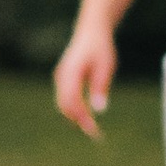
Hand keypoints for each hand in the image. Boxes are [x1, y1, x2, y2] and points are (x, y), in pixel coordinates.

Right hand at [53, 19, 115, 138]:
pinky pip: (65, 98)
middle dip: (78, 121)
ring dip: (75, 116)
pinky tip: (86, 116)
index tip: (94, 130)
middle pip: (65, 105)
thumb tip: (99, 110)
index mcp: (71, 72)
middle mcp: (62, 76)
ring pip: (63, 103)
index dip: (82, 118)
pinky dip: (74, 109)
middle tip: (95, 134)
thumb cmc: (100, 48)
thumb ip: (100, 87)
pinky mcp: (63, 79)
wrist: (91, 31)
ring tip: (91, 128)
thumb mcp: (105, 67)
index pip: (73, 101)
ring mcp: (60, 77)